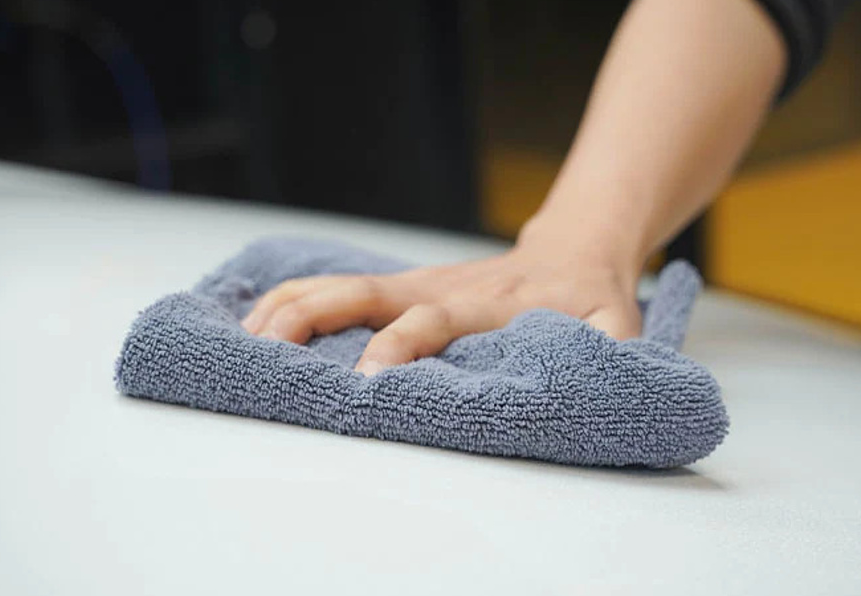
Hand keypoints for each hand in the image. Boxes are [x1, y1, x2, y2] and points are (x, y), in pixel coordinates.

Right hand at [242, 233, 642, 375]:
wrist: (575, 247)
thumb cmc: (591, 297)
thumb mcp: (618, 327)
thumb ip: (612, 355)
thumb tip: (597, 384)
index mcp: (486, 304)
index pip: (431, 322)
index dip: (398, 347)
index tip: (367, 382)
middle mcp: (440, 289)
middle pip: (366, 294)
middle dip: (314, 319)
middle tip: (266, 351)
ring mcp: (416, 282)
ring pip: (341, 286)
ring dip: (290, 308)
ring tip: (243, 338)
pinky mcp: (402, 284)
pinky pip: (339, 287)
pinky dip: (295, 300)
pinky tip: (258, 321)